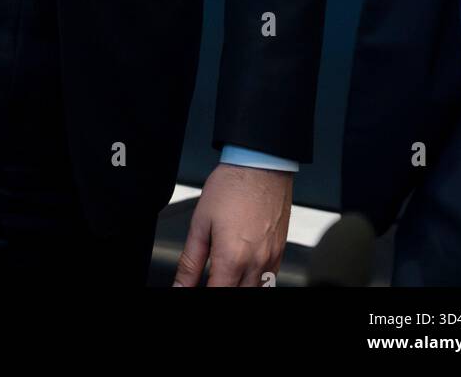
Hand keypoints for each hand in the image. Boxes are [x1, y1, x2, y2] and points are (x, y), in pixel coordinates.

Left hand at [172, 163, 292, 286]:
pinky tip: (243, 270)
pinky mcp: (281, 252)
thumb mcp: (200, 223)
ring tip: (225, 274)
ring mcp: (271, 259)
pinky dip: (255, 282)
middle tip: (211, 276)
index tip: (192, 288)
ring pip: (255, 291)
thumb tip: (180, 285)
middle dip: (221, 288)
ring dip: (238, 287)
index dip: (200, 295)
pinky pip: (269, 280)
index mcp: (232, 258)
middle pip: (236, 296)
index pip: (215, 295)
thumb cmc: (232, 186)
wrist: (261, 164)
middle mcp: (255, 263)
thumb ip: (189, 262)